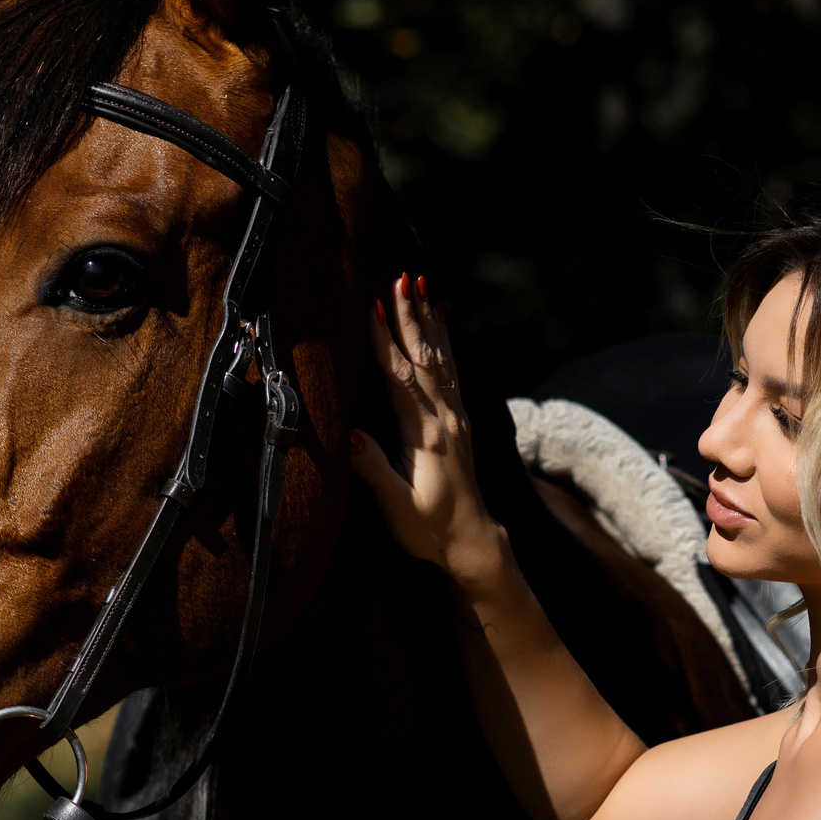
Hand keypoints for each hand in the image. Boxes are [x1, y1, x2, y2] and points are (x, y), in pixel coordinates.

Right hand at [353, 275, 505, 590]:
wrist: (471, 541)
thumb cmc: (428, 529)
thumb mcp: (397, 507)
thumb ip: (374, 470)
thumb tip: (348, 436)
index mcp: (425, 437)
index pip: (400, 381)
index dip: (385, 344)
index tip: (372, 308)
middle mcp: (444, 419)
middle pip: (422, 358)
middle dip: (408, 317)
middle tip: (400, 278)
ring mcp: (455, 417)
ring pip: (438, 358)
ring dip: (426, 319)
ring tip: (418, 283)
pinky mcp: (459, 420)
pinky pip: (452, 370)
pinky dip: (445, 339)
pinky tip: (441, 316)